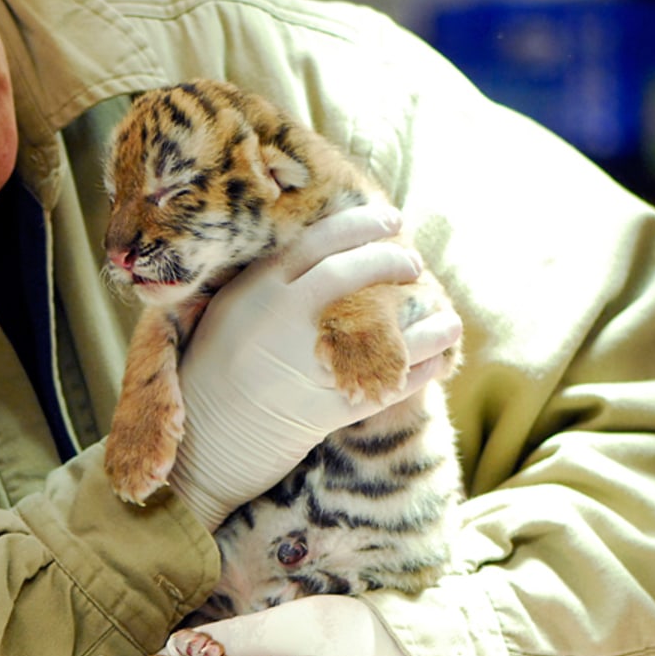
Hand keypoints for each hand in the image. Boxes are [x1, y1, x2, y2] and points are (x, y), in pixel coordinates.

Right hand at [168, 206, 461, 529]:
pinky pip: (389, 382)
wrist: (207, 436)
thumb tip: (335, 249)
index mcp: (258, 289)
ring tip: (447, 315)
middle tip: (413, 261)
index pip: (320, 241)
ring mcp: (307, 362)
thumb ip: (275, 279)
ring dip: (426, 321)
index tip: (390, 219)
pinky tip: (438, 357)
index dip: (361, 224)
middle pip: (351, 272)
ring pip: (382, 329)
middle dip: (391, 260)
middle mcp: (283, 318)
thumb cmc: (217, 365)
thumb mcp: (231, 308)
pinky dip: (421, 369)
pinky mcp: (328, 406)